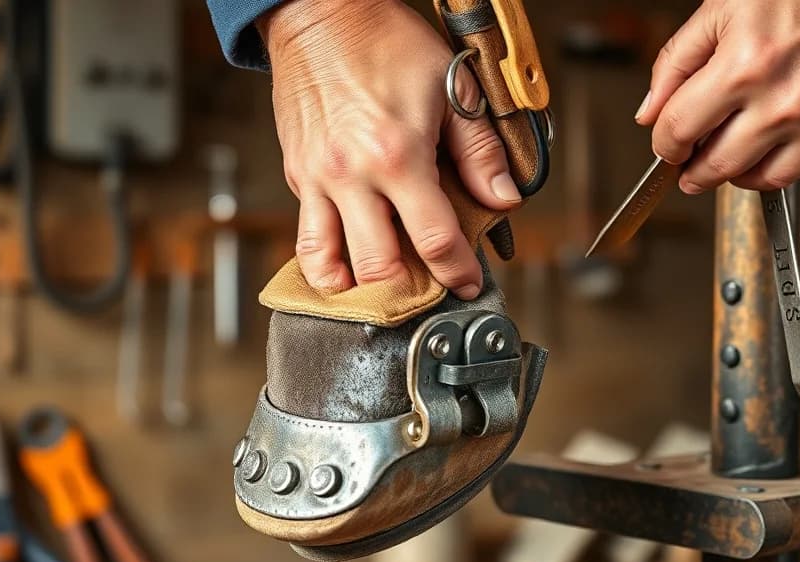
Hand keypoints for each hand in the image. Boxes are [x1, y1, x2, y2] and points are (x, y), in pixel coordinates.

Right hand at [259, 0, 521, 298]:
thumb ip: (481, 151)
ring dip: (358, 291)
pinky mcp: (297, 175)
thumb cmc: (383, 42)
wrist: (320, 14)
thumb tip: (503, 199)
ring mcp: (317, 179)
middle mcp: (351, 175)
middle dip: (409, 292)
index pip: (434, 239)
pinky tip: (349, 267)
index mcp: (397, 155)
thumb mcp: (451, 87)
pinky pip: (308, 237)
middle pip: (378, 268)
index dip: (459, 272)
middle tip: (430, 294)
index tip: (468, 283)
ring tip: (384, 295)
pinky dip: (327, 263)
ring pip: (329, 265)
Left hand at [637, 0, 799, 193]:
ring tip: (718, 154)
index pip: (677, 127)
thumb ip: (677, 60)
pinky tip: (752, 158)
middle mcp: (772, 100)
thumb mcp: (726, 8)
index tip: (665, 142)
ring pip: (743, 177)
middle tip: (685, 161)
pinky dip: (758, 176)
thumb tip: (649, 110)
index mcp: (739, 64)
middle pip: (708, 163)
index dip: (663, 142)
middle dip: (687, 168)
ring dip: (721, 175)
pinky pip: (782, 177)